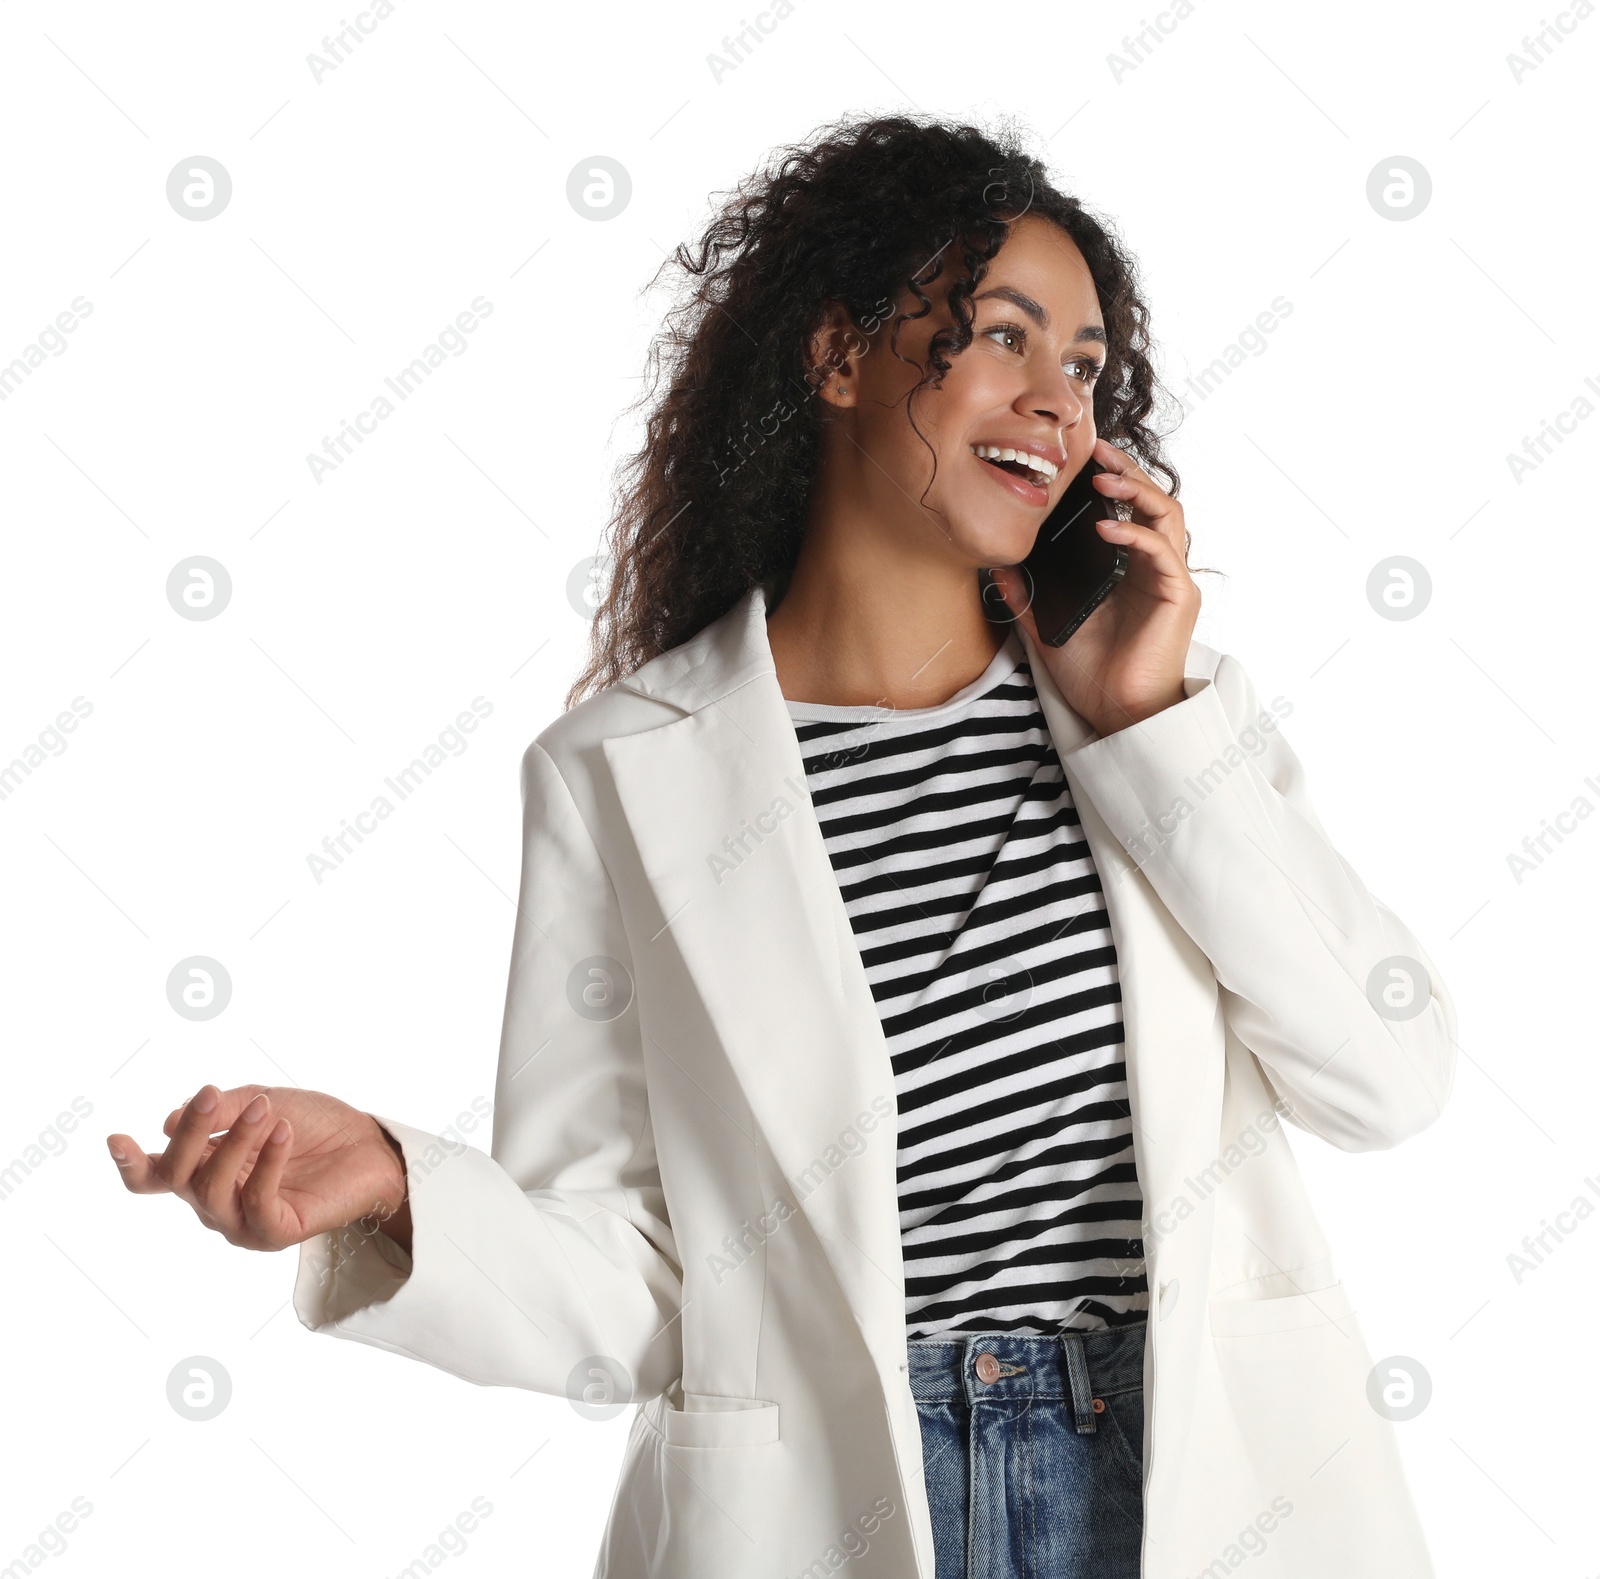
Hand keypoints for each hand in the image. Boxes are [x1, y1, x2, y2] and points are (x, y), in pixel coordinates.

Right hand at [106, 1084, 408, 1253]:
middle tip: (209, 1097)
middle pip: (179, 1176)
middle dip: (190, 1135)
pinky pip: (256, 1200)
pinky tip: (283, 1131)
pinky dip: (267, 1162)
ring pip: (212, 1189)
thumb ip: (220, 1111)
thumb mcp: (262, 1101)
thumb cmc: (314, 1124)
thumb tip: (168, 1122)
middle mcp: (215, 1201)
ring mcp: (241, 1222)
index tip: (117, 1138)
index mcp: (205, 1170)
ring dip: (234, 1143)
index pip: (156, 1176)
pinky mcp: (274, 1233)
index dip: (131, 1163)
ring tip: (264, 1109)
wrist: (370, 1146)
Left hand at [992, 436, 1199, 736]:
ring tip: (1103, 480)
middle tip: (1096, 449)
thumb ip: (1025, 595)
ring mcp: (1170, 579)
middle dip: (1127, 470)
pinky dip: (1137, 533)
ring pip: (1168, 515)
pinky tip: (1108, 528)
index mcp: (1129, 568)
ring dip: (1138, 490)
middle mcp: (1155, 567)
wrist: (1114, 712)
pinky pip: (1164, 552)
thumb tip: (993, 567)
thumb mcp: (1045, 626)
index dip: (1113, 478)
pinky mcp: (1178, 596)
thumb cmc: (1091, 673)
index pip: (1129, 508)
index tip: (1083, 458)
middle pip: (1153, 500)